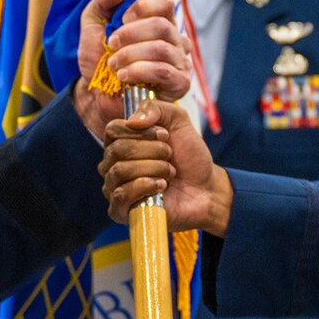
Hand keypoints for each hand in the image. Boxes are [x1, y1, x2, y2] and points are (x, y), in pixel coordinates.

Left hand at [74, 0, 190, 137]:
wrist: (95, 95)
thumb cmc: (98, 60)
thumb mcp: (93, 25)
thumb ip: (103, 1)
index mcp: (159, 21)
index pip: (164, 2)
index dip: (141, 7)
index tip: (121, 20)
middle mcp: (175, 39)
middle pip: (161, 26)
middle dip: (130, 35)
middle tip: (112, 46)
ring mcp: (180, 62)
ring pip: (161, 49)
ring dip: (130, 55)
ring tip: (113, 64)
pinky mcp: (179, 84)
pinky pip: (164, 71)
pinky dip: (140, 71)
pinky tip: (124, 76)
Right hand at [100, 99, 232, 232]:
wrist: (205, 188)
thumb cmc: (189, 156)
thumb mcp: (178, 121)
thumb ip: (156, 108)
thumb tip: (132, 120)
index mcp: (122, 142)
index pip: (113, 130)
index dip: (141, 131)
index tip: (165, 135)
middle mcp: (113, 164)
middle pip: (117, 150)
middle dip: (152, 151)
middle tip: (171, 156)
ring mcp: (115, 187)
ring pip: (120, 171)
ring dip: (153, 169)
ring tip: (170, 173)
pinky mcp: (121, 210)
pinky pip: (121, 195)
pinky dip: (145, 187)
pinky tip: (161, 187)